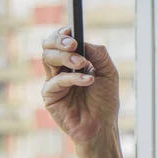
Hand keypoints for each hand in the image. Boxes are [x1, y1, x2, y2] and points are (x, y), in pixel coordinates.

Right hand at [41, 27, 119, 142]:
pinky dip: (72, 78)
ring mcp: (54, 82)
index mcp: (73, 62)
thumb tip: (85, 42)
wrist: (102, 126)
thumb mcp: (109, 74)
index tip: (71, 30)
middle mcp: (60, 70)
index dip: (62, 34)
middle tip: (73, 45)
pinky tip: (88, 81)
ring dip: (65, 56)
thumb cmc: (105, 102)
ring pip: (47, 58)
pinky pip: (55, 81)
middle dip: (59, 41)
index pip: (61, 42)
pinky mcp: (50, 96)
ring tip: (82, 63)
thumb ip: (99, 55)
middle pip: (48, 46)